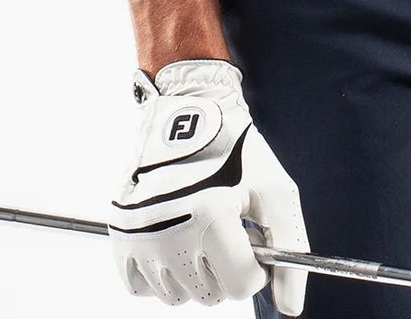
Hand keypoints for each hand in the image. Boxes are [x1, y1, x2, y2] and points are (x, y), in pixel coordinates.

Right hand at [110, 57, 308, 310]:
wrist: (187, 112)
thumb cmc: (236, 150)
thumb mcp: (275, 190)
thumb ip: (290, 249)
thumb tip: (291, 308)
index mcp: (210, 217)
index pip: (241, 285)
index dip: (255, 266)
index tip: (252, 239)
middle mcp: (169, 231)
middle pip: (210, 294)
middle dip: (226, 268)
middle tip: (227, 229)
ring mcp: (140, 236)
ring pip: (177, 296)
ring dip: (194, 272)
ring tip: (201, 230)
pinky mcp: (120, 235)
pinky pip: (140, 288)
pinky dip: (158, 274)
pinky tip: (173, 239)